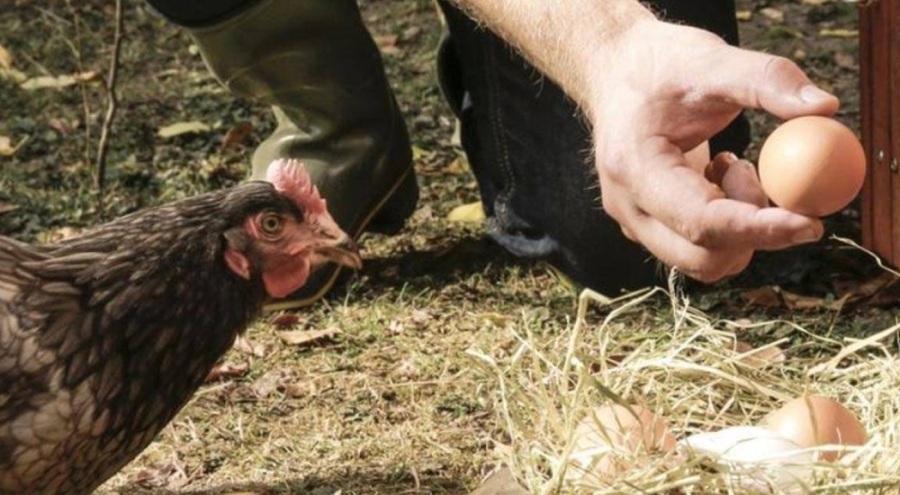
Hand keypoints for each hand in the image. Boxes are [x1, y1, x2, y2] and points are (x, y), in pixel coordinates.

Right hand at [588, 20, 837, 281]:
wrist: (616, 72)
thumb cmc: (658, 65)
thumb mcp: (711, 60)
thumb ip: (767, 80)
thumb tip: (824, 107)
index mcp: (633, 169)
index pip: (701, 222)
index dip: (758, 229)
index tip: (811, 223)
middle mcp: (628, 207)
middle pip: (701, 259)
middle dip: (751, 231)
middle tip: (760, 176)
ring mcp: (635, 222)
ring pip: (704, 262)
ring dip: (739, 227)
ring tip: (732, 167)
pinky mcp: (649, 226)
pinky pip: (698, 249)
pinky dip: (728, 225)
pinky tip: (717, 177)